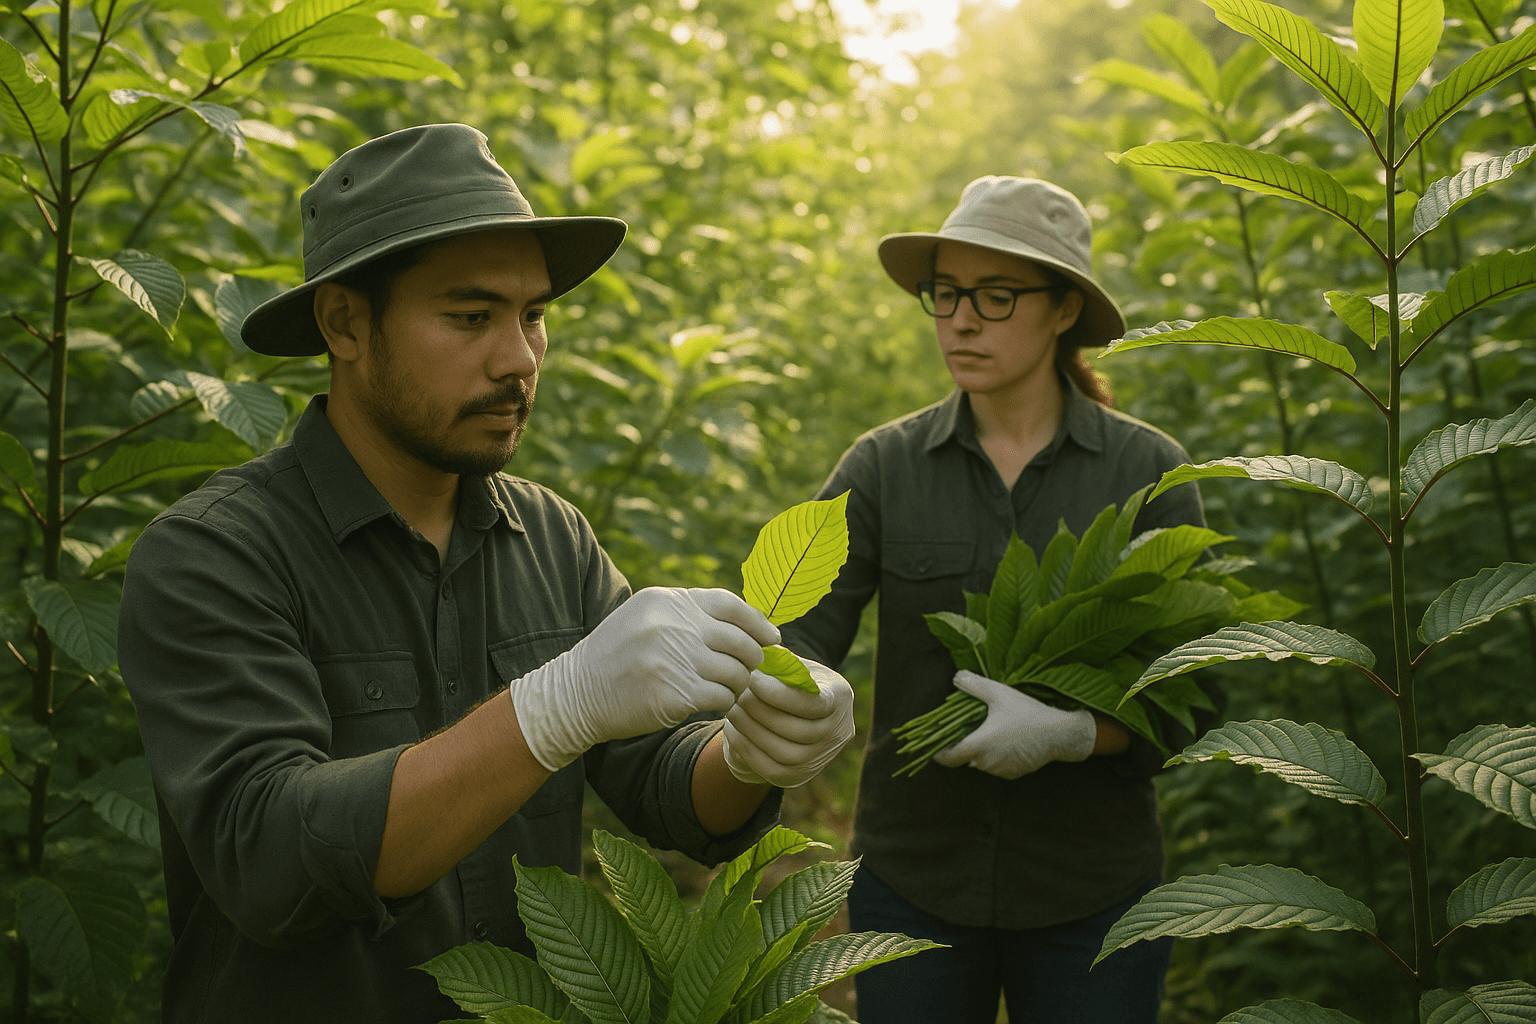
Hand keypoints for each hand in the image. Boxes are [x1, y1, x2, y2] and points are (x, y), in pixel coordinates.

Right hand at [510, 587, 778, 769]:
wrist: (576, 693)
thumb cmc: (617, 655)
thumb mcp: (645, 616)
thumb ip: (688, 613)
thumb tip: (745, 621)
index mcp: (667, 601)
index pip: (730, 604)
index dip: (757, 622)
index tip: (772, 637)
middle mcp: (672, 626)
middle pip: (740, 641)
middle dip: (753, 658)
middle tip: (751, 670)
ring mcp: (673, 660)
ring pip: (735, 672)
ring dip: (739, 684)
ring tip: (730, 689)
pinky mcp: (674, 695)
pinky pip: (722, 697)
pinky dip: (725, 702)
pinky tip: (716, 702)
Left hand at [721, 657, 855, 787]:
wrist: (789, 716)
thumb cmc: (787, 682)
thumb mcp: (791, 666)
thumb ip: (780, 661)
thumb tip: (757, 651)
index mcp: (840, 696)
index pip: (814, 702)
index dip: (780, 694)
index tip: (752, 679)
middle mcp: (838, 731)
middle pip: (799, 730)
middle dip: (761, 711)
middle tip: (736, 694)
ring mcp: (821, 758)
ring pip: (785, 753)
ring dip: (753, 731)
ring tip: (732, 710)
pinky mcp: (799, 776)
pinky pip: (772, 770)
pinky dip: (749, 751)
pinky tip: (733, 731)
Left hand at [931, 670, 1095, 778]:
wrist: (1060, 734)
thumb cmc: (1027, 713)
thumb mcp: (999, 693)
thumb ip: (974, 685)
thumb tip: (957, 677)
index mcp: (978, 745)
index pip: (949, 758)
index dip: (940, 754)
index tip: (935, 748)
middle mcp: (986, 763)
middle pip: (967, 757)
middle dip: (967, 744)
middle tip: (975, 726)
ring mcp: (1000, 771)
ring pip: (983, 762)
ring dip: (984, 750)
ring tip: (996, 731)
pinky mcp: (1014, 775)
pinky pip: (998, 766)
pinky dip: (999, 756)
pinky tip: (1010, 741)